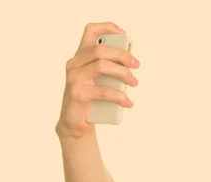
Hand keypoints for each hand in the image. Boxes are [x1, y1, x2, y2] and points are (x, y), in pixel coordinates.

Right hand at [55, 22, 139, 139]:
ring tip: (134, 83)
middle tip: (136, 65)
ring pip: (101, 66)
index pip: (90, 31)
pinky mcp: (77, 94)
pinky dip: (120, 97)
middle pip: (101, 50)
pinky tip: (128, 103)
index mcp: (80, 57)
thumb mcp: (98, 80)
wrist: (75, 124)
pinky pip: (103, 91)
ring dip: (123, 73)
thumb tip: (131, 61)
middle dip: (123, 55)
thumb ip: (108, 69)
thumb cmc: (91, 100)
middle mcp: (74, 64)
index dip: (108, 27)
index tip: (125, 35)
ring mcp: (74, 78)